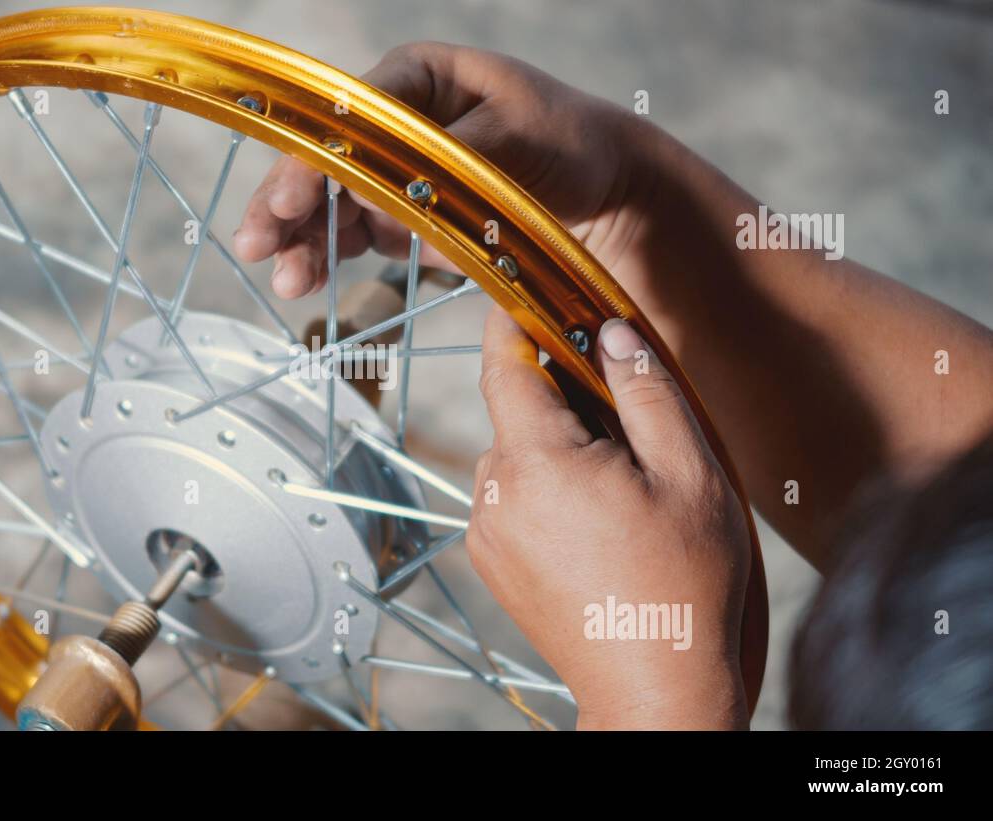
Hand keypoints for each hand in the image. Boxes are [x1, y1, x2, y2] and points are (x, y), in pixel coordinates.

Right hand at [233, 42, 658, 297]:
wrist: (602, 188)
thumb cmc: (567, 142)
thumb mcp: (516, 139)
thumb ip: (444, 162)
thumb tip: (374, 188)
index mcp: (415, 79)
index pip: (345, 117)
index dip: (310, 159)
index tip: (288, 200)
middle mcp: (392, 120)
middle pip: (323, 159)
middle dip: (287, 205)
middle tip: (258, 246)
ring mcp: (392, 167)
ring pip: (330, 202)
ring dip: (303, 239)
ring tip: (288, 281)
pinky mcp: (400, 211)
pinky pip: (353, 233)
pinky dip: (329, 256)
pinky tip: (307, 279)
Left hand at [468, 307, 751, 728]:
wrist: (653, 686)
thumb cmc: (681, 584)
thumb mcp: (687, 474)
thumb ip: (646, 391)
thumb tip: (613, 333)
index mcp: (536, 462)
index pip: (503, 364)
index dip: (515, 322)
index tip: (530, 295)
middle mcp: (494, 494)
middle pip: (516, 411)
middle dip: (564, 398)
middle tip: (627, 419)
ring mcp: (487, 531)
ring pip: (517, 455)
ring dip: (559, 448)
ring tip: (623, 486)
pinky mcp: (492, 560)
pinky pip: (513, 497)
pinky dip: (547, 488)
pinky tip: (599, 521)